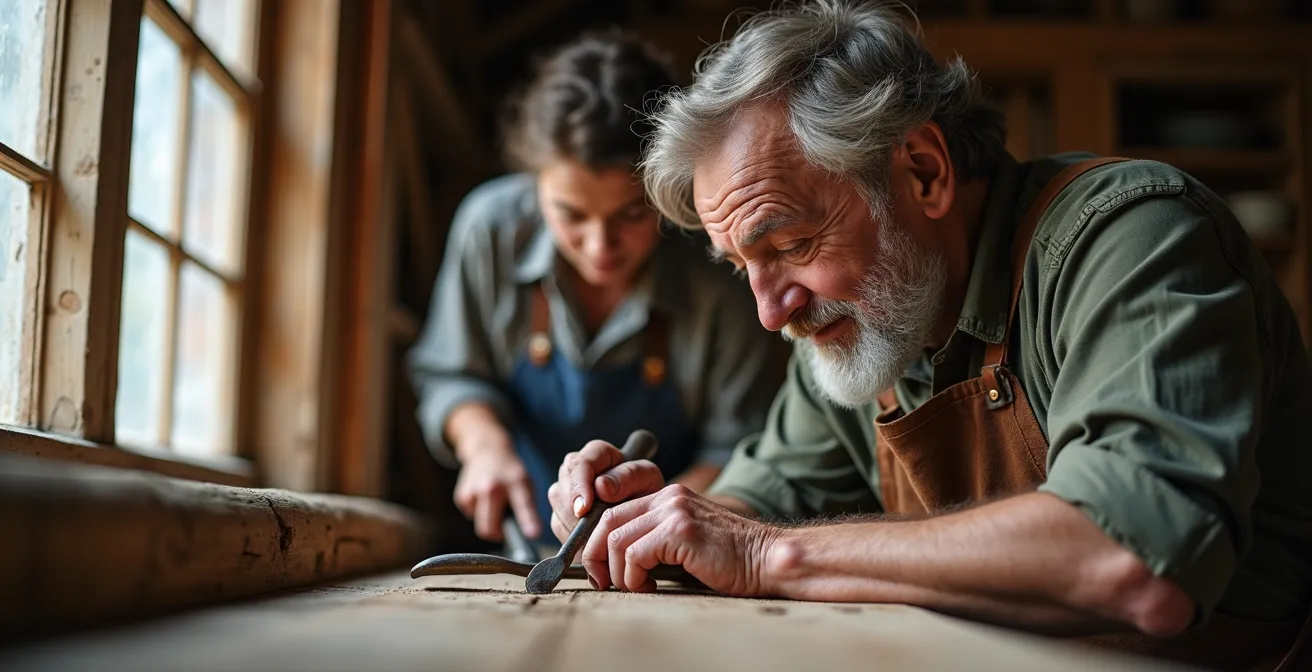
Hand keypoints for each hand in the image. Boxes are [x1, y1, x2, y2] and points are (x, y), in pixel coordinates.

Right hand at [453, 439, 538, 540]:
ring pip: (481, 525)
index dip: (528, 521)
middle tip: (505, 533)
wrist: (487, 451)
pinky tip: (484, 499)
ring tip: (496, 505)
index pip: (523, 504)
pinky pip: (473, 517)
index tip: (534, 534)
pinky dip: (479, 514)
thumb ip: (527, 506)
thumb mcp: (525, 482)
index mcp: (515, 482)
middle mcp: (492, 487)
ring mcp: (473, 492)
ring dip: (489, 523)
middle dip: (497, 536)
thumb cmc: (510, 472)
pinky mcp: (462, 497)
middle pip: (489, 527)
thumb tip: (530, 535)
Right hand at [546, 439, 665, 542]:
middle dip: (578, 510)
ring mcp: (564, 492)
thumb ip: (628, 476)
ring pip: (560, 509)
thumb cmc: (647, 491)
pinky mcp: (559, 514)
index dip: (579, 486)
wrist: (644, 517)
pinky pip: (559, 526)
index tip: (584, 508)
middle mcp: (574, 469)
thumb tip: (600, 485)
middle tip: (598, 528)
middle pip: (564, 487)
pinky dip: (575, 535)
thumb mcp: (648, 479)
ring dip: (577, 524)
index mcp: (597, 453)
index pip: (580, 463)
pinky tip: (594, 539)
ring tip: (602, 532)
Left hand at [581, 484, 779, 595]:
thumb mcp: (686, 539)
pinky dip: (633, 576)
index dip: (598, 544)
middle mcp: (668, 497)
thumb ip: (656, 539)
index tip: (601, 570)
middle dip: (597, 556)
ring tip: (635, 586)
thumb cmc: (729, 559)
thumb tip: (615, 561)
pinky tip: (649, 586)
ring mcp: (674, 511)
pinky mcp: (680, 531)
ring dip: (617, 572)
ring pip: (616, 540)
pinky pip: (634, 554)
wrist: (765, 558)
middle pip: (607, 521)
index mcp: (667, 497)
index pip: (613, 513)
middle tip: (603, 582)